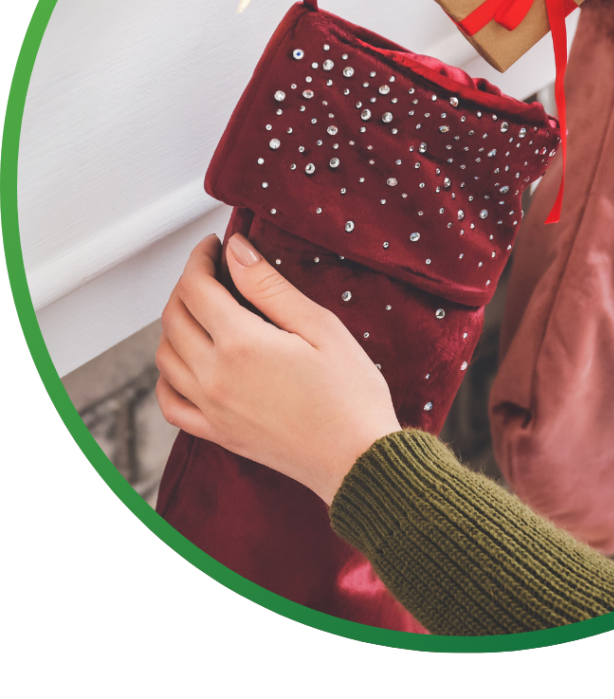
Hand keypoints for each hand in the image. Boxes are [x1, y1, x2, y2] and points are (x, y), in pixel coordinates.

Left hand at [155, 233, 400, 503]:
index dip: (202, 257)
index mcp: (241, 344)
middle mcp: (215, 376)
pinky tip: (187, 362)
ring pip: (165, 354)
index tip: (216, 245)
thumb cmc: (350, 394)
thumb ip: (270, 286)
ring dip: (175, 323)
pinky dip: (168, 374)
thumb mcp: (320, 326)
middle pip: (174, 316)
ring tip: (203, 308)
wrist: (357, 458)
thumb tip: (236, 251)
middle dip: (188, 283)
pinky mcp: (217, 433)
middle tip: (213, 269)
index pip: (197, 287)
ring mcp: (211, 408)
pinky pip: (170, 401)